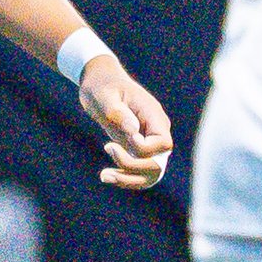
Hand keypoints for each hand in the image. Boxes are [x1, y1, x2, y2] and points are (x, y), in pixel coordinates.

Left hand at [79, 59, 171, 190]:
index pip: (163, 143)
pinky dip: (125, 177)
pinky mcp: (137, 149)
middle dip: (133, 167)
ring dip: (129, 179)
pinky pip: (139, 171)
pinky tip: (105, 175)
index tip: (119, 139)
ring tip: (104, 176)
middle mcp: (155, 130)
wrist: (98, 82)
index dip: (143, 149)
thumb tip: (133, 130)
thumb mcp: (104, 95)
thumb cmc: (101, 85)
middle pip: (159, 163)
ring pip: (151, 173)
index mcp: (153, 115)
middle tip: (108, 150)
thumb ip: (118, 112)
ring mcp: (148, 141)